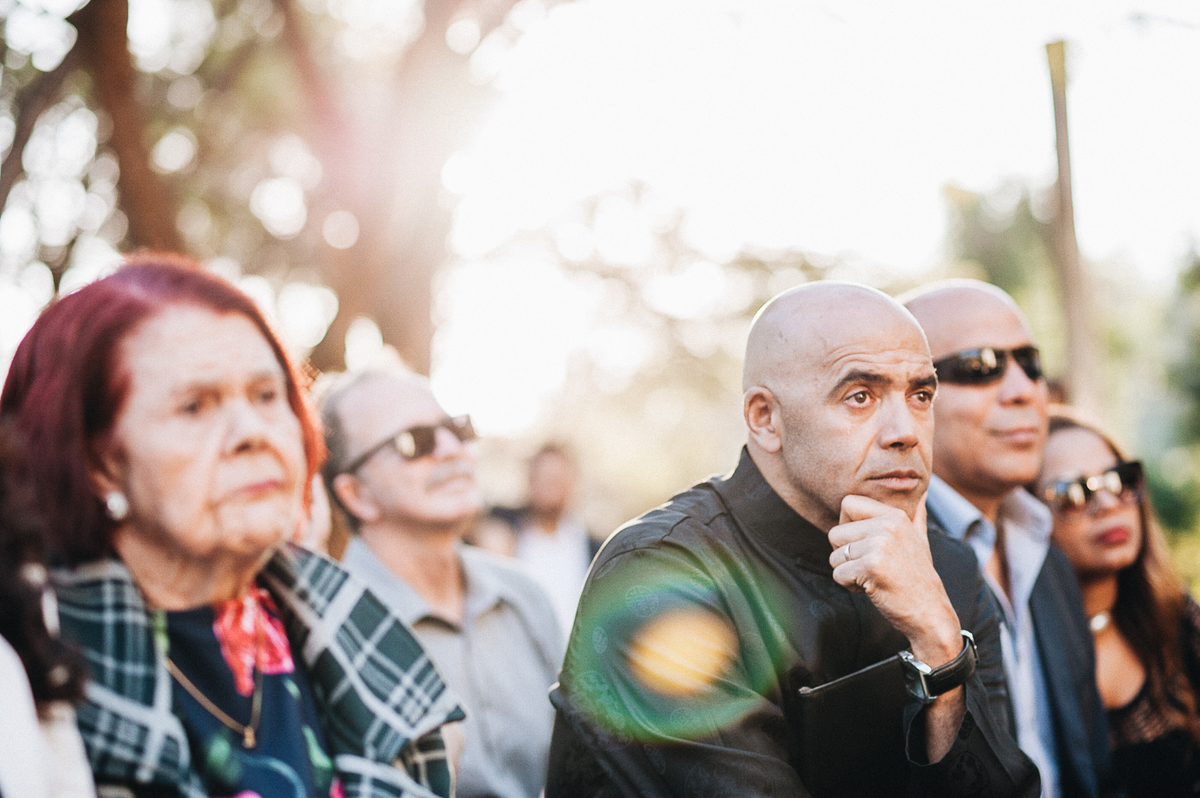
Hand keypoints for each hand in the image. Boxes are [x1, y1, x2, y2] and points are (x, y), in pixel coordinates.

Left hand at [828, 493, 960, 665]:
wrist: (930, 614)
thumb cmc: (918, 579)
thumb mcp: (921, 541)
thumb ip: (916, 516)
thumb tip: (923, 493)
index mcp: (895, 515)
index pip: (847, 503)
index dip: (846, 527)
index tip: (863, 544)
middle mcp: (887, 525)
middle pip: (835, 533)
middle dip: (844, 555)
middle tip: (869, 567)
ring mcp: (880, 545)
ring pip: (834, 556)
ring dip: (847, 572)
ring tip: (873, 578)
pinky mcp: (871, 567)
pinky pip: (838, 574)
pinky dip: (850, 586)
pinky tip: (873, 588)